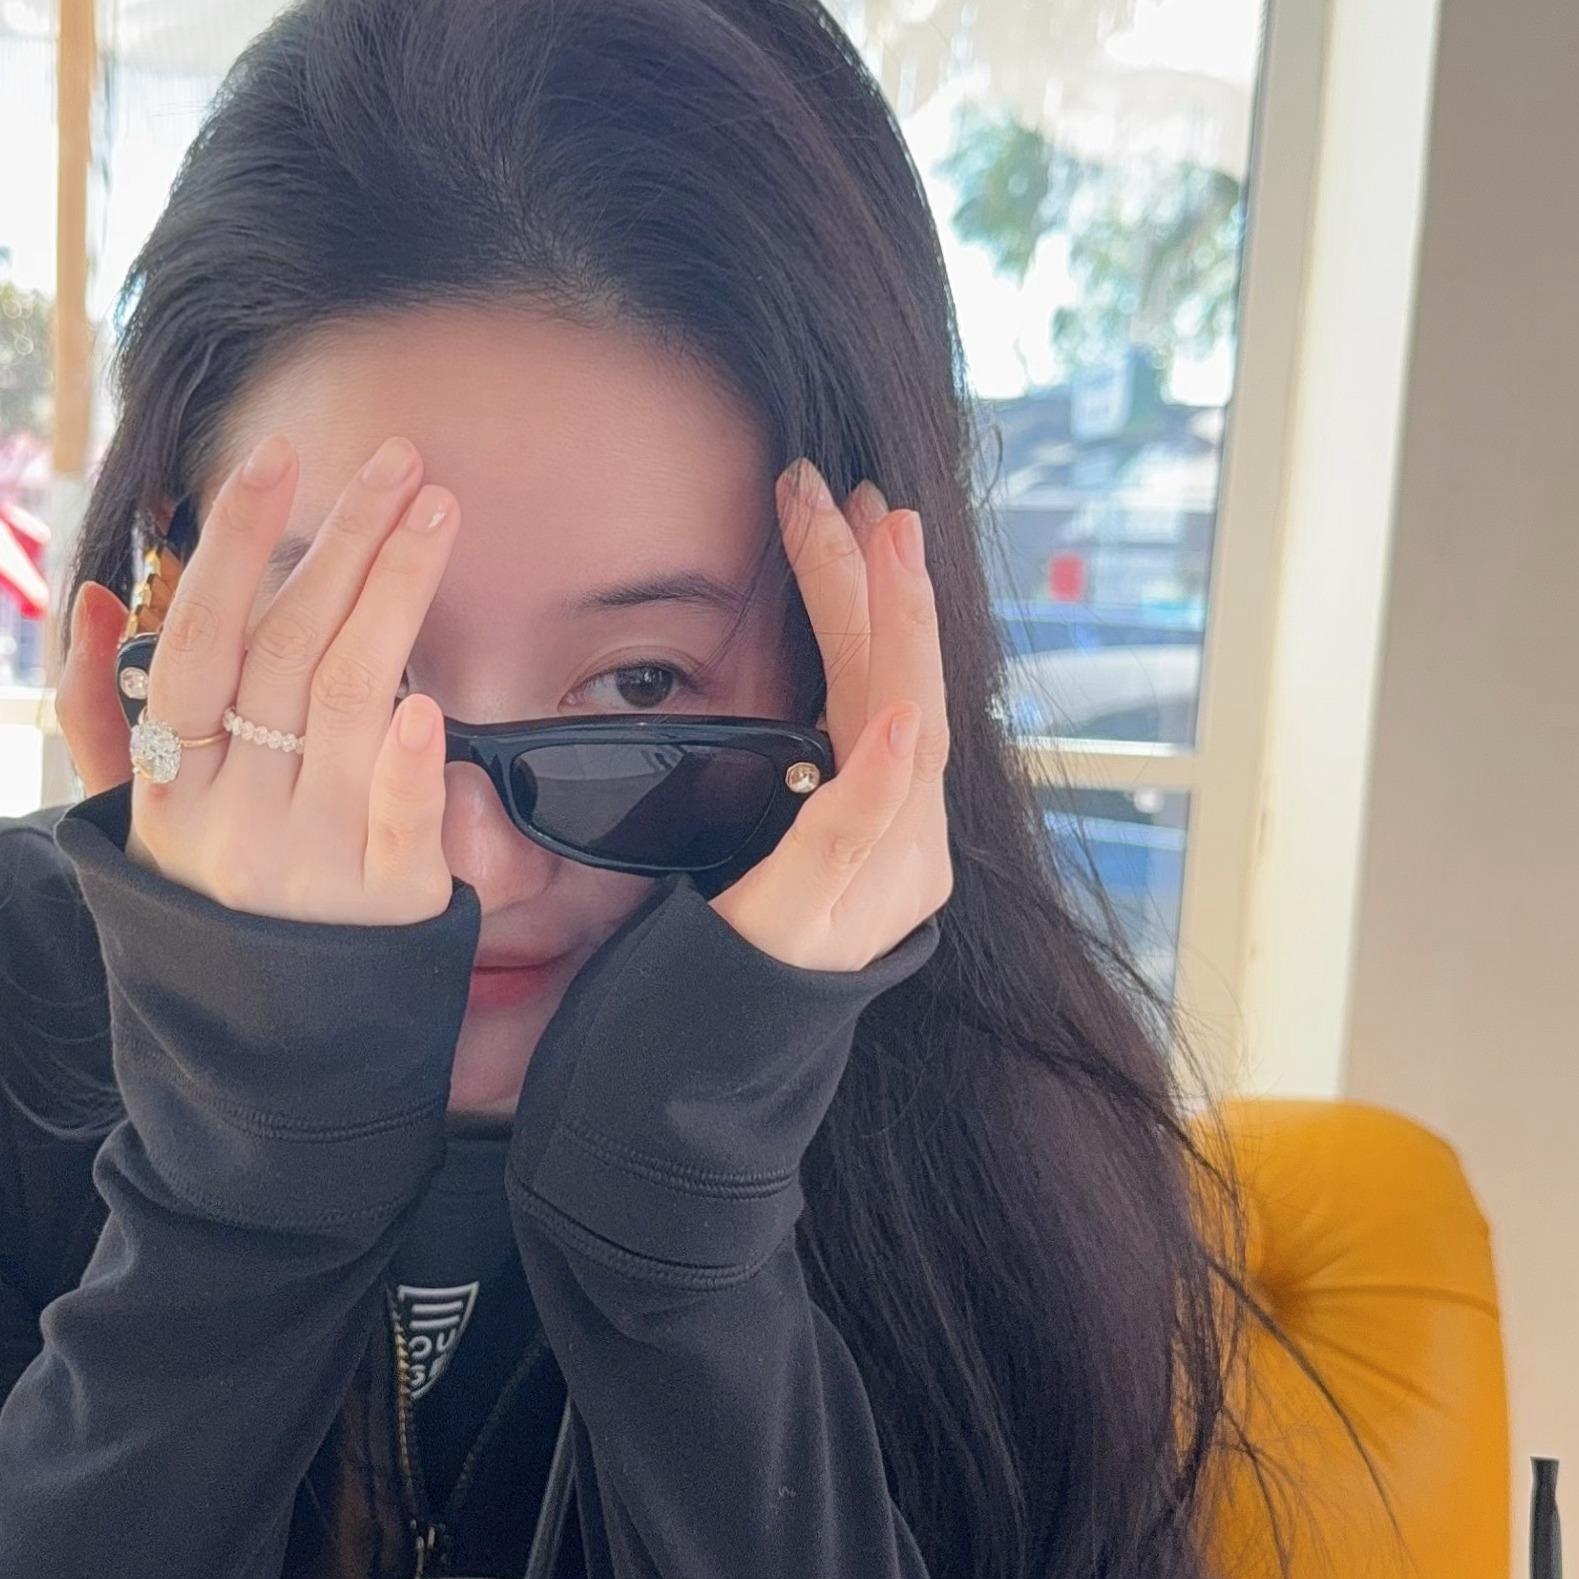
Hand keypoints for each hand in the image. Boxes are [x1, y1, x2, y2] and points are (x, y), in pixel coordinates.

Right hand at [58, 434, 460, 926]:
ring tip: (437, 511)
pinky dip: (407, 758)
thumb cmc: (212, 914)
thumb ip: (103, 714)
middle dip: (346, 540)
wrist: (268, 1063)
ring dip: (396, 592)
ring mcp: (310, 862)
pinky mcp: (389, 905)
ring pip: (350, 701)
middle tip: (399, 461)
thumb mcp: (137, 824)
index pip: (199, 645)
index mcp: (170, 791)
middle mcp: (233, 820)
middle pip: (290, 651)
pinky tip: (423, 697)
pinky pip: (398, 820)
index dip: (236, 546)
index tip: (275, 456)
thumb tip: (97, 598)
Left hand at [711, 466, 951, 973]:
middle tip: (870, 494)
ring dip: (895, 635)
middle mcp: (896, 852)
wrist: (675, 1084)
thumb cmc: (700, 967)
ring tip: (890, 545)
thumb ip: (789, 786)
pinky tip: (898, 715)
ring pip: (903, 738)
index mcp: (871, 821)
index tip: (842, 502)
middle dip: (885, 586)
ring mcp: (868, 895)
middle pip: (902, 692)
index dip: (863, 592)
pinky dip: (884, 774)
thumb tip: (802, 703)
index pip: (873, 682)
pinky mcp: (819, 930)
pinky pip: (863, 840)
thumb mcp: (745, 851)